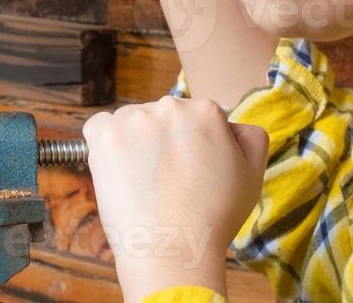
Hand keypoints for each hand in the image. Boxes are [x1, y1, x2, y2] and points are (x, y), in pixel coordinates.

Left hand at [84, 97, 268, 299]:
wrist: (171, 245)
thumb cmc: (213, 216)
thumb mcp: (252, 174)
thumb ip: (249, 138)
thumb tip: (233, 124)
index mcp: (206, 112)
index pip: (199, 118)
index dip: (196, 147)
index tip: (193, 171)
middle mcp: (168, 106)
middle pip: (165, 118)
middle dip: (166, 141)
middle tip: (171, 179)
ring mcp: (132, 119)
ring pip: (133, 122)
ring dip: (137, 141)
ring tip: (146, 179)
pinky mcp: (102, 134)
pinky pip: (101, 126)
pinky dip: (107, 143)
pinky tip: (120, 168)